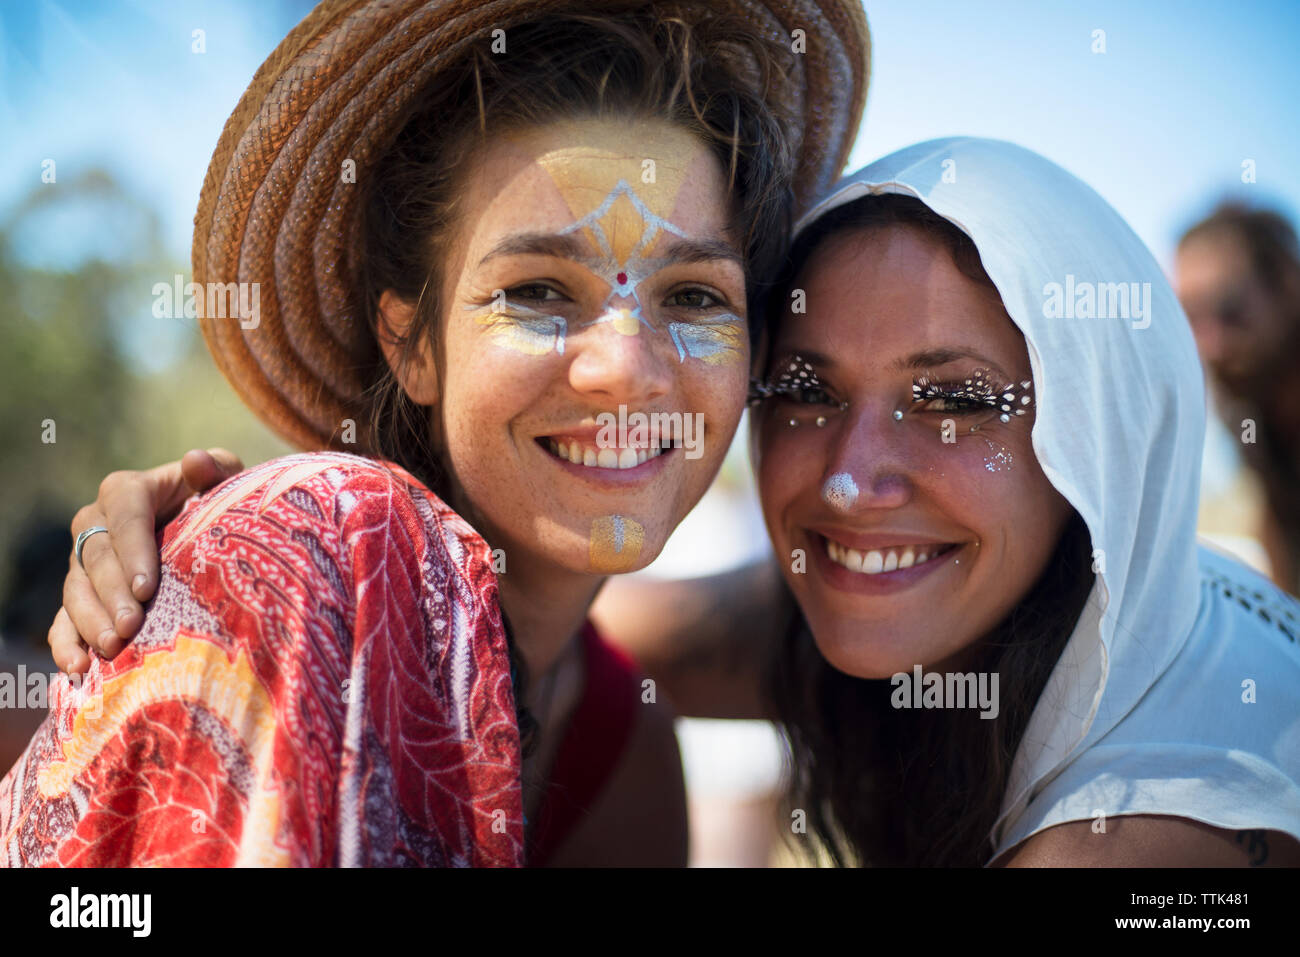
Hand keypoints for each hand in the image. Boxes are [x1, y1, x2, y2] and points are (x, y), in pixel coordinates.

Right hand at [48, 448, 244, 673]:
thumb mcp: (225, 481)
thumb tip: (195, 460)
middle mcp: (96, 522)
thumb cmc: (219, 501)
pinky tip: (79, 667)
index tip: (147, 588)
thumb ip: (215, 471)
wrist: (207, 530)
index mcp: (127, 491)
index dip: (133, 552)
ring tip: (111, 649)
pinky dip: (67, 643)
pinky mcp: (82, 594)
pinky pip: (64, 618)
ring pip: (75, 589)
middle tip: (129, 628)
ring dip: (89, 622)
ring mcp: (84, 561)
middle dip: (112, 595)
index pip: (125, 516)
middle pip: (96, 557)